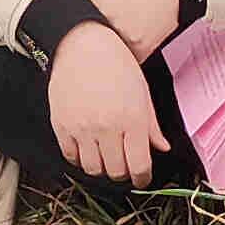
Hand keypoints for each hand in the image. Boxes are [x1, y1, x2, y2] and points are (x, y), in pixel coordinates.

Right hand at [44, 24, 166, 185]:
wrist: (82, 45)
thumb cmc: (116, 65)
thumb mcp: (142, 93)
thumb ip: (152, 125)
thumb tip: (162, 148)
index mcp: (132, 119)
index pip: (139, 166)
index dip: (142, 178)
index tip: (141, 178)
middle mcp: (107, 127)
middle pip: (116, 171)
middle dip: (123, 173)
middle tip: (125, 165)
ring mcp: (82, 128)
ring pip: (93, 168)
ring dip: (101, 167)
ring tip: (105, 157)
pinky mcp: (62, 126)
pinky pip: (71, 156)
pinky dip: (80, 158)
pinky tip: (87, 148)